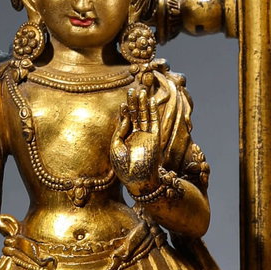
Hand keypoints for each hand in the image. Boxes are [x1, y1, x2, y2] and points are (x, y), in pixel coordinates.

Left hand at [111, 77, 163, 193]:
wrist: (137, 180)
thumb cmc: (123, 167)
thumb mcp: (115, 146)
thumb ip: (120, 130)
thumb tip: (125, 116)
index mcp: (126, 138)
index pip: (127, 120)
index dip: (126, 110)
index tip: (125, 101)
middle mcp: (137, 135)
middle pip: (136, 114)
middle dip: (135, 103)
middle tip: (133, 89)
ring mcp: (146, 136)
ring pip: (145, 116)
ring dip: (143, 104)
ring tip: (142, 91)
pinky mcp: (155, 138)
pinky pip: (154, 122)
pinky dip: (153, 112)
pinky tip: (151, 102)